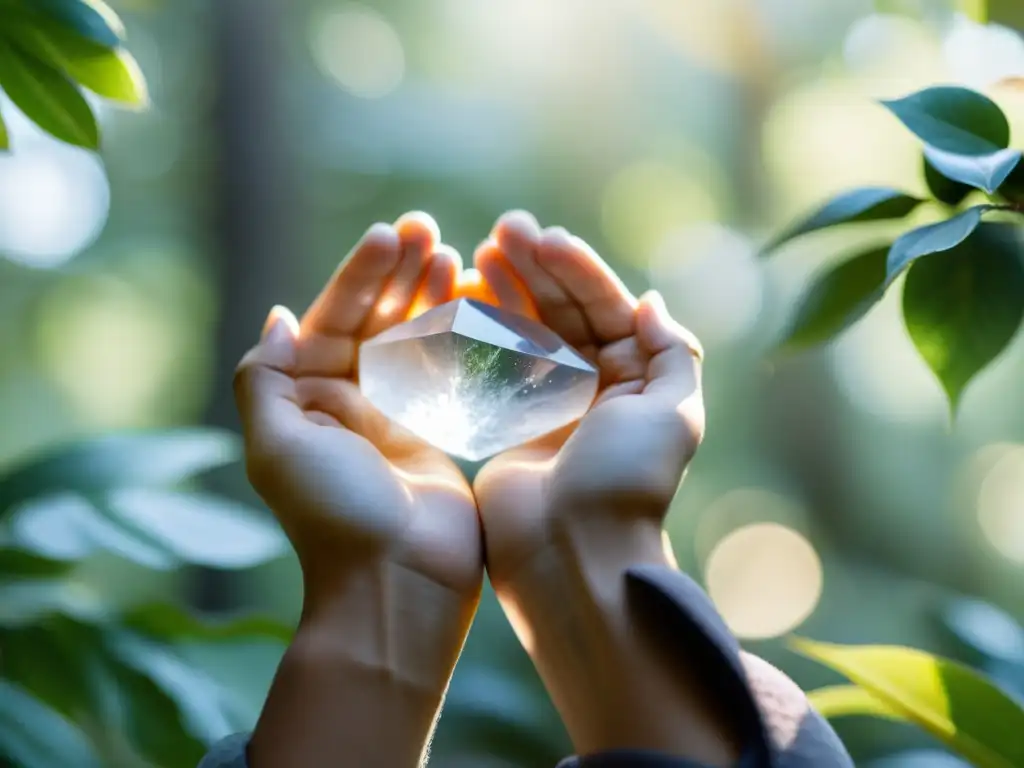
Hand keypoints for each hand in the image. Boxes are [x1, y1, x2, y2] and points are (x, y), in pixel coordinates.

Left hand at [234, 213, 481, 602]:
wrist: (397, 583)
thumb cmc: (333, 515)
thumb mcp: (276, 446)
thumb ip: (265, 379)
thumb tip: (278, 316)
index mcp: (306, 401)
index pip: (332, 320)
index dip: (360, 277)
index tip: (391, 236)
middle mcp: (347, 405)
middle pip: (375, 323)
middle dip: (399, 276)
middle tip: (428, 231)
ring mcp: (394, 419)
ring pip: (413, 342)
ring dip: (431, 298)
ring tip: (455, 256)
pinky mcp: (436, 436)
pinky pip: (446, 374)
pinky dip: (460, 339)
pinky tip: (477, 305)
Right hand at [471, 212, 734, 762]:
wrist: (573, 554)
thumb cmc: (627, 483)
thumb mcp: (674, 414)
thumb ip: (672, 354)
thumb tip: (651, 303)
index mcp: (637, 382)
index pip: (607, 308)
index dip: (577, 270)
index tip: (543, 239)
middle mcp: (597, 390)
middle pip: (565, 313)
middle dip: (537, 270)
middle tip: (504, 231)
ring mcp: (551, 408)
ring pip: (528, 334)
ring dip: (508, 292)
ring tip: (481, 254)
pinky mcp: (512, 428)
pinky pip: (497, 368)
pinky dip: (483, 334)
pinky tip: (465, 300)